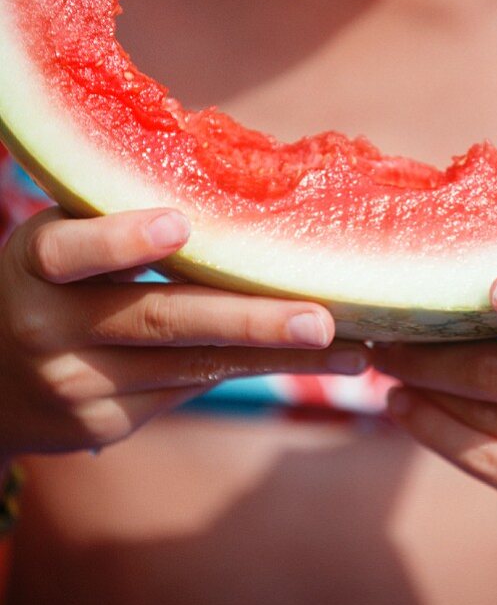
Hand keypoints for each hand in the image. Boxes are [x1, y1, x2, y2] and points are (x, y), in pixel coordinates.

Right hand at [0, 207, 367, 456]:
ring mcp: (79, 385)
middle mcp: (50, 327)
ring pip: (190, 366)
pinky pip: (189, 389)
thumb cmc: (49, 283)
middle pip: (159, 319)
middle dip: (249, 320)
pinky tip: (309, 363)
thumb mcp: (59, 243)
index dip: (121, 240)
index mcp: (35, 264)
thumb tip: (240, 181)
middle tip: (321, 319)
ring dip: (276, 357)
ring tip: (351, 350)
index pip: (70, 250)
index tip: (179, 226)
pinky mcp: (107, 423)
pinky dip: (251, 372)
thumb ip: (117, 218)